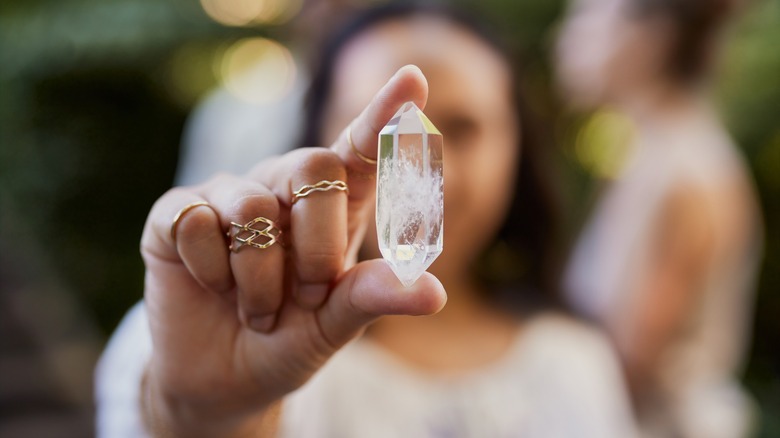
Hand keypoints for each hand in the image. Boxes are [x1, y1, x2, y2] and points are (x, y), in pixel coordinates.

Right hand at [139, 65, 446, 436]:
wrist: (224, 383)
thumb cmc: (288, 343)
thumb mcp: (335, 325)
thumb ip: (375, 297)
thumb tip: (434, 292)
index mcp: (333, 209)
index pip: (360, 149)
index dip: (384, 113)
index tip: (412, 81)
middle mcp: (282, 190)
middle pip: (313, 166)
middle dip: (317, 246)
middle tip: (310, 295)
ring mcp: (227, 197)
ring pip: (252, 206)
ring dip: (261, 279)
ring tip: (258, 312)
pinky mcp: (175, 214)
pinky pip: (195, 222)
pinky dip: (211, 272)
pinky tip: (211, 289)